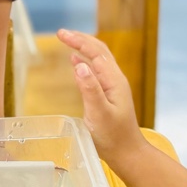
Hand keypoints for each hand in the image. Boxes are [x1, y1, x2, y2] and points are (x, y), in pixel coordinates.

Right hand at [59, 29, 146, 160]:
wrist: (126, 153)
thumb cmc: (113, 136)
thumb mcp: (99, 113)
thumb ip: (90, 89)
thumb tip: (79, 64)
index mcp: (114, 81)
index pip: (95, 52)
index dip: (78, 41)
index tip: (60, 34)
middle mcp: (115, 79)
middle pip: (99, 51)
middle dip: (80, 39)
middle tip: (61, 33)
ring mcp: (112, 86)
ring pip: (98, 59)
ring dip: (82, 47)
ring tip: (66, 40)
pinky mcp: (108, 94)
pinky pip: (96, 71)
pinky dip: (84, 61)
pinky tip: (75, 61)